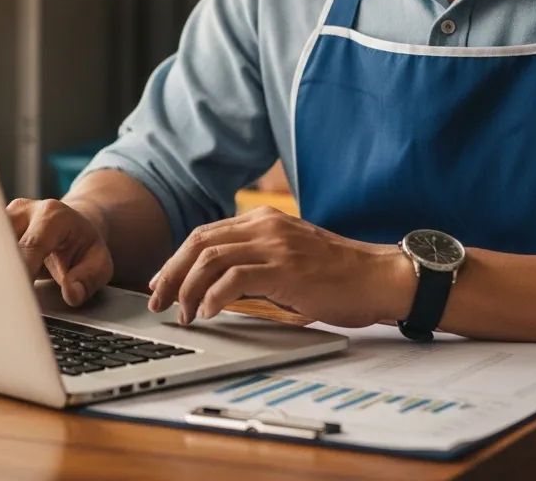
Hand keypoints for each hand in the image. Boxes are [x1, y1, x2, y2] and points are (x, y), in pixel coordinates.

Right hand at [6, 197, 113, 307]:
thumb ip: (89, 278)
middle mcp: (24, 211)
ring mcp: (3, 218)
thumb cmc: (83, 248)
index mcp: (53, 216)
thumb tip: (71, 293)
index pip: (31, 245)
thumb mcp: (99, 263)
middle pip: (0, 243)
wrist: (73, 227)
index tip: (16, 299)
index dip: (21, 273)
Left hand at [147, 206, 415, 326]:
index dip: (177, 258)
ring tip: (184, 313)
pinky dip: (214, 296)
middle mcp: (266, 226)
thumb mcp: (291, 257)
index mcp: (265, 221)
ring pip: (210, 258)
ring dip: (188, 288)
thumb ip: (257, 261)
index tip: (163, 282)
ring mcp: (275, 245)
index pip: (206, 233)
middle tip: (159, 300)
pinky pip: (235, 278)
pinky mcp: (285, 268)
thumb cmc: (337, 275)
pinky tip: (210, 312)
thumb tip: (218, 286)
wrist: (376, 276)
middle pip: (200, 242)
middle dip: (172, 272)